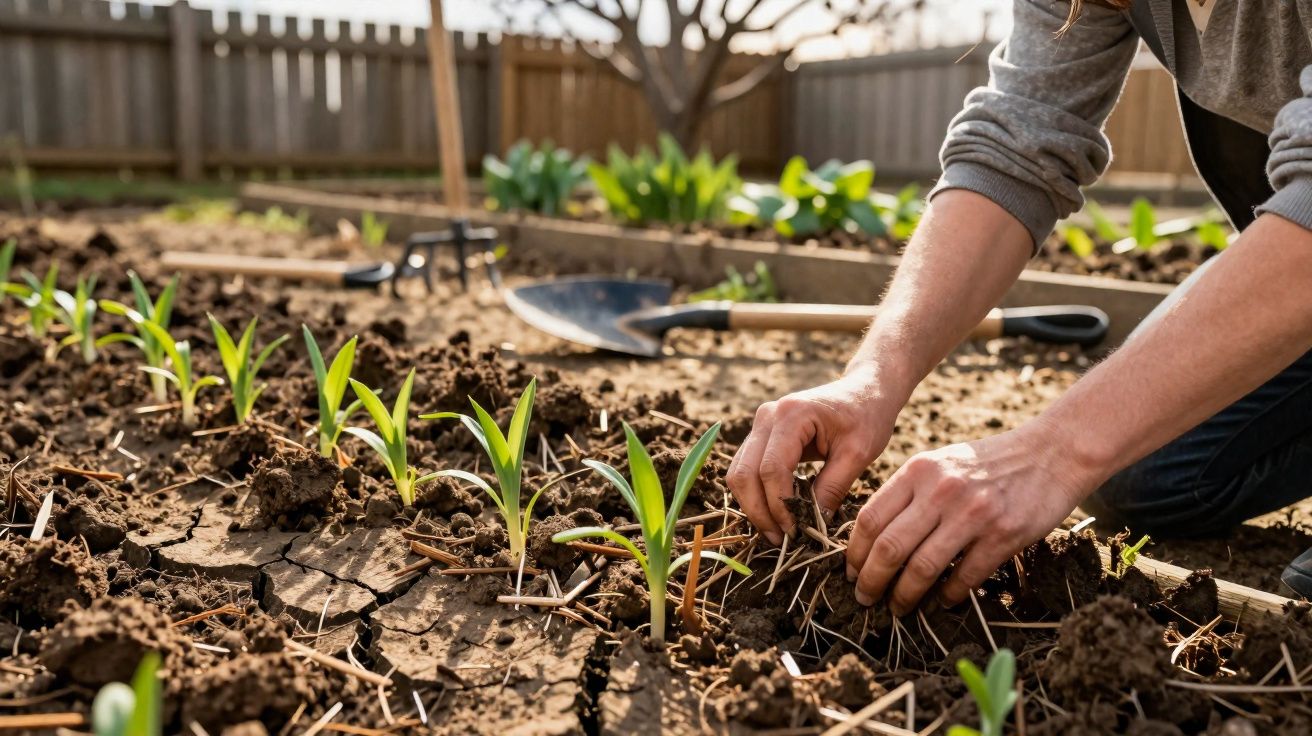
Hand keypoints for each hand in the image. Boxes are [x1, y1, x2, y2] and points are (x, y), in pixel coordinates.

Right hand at [728, 372, 897, 545]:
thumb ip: (833, 487)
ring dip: (754, 506)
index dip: (779, 505)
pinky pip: (746, 468)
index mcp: (791, 415)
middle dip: (759, 511)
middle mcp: (767, 416)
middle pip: (744, 473)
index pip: (771, 469)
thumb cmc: (867, 416)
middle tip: (781, 539)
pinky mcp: (761, 434)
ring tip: (778, 531)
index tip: (796, 531)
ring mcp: (760, 423)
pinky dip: (756, 494)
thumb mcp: (858, 453)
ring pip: (738, 473)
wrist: (865, 390)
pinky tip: (778, 513)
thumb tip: (811, 526)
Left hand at [844, 419, 1099, 614]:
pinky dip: (948, 596)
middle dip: (871, 581)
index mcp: (918, 470)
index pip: (870, 518)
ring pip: (922, 568)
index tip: (851, 572)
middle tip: (865, 598)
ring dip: (905, 596)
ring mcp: (973, 514)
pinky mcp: (1003, 535)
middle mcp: (941, 490)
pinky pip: (964, 578)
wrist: (1050, 454)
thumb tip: (871, 538)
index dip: (855, 553)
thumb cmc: (987, 463)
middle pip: (889, 548)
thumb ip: (907, 492)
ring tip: (898, 607)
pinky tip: (942, 601)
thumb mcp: (940, 463)